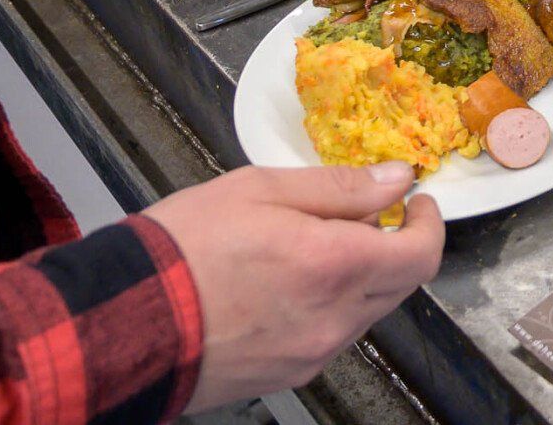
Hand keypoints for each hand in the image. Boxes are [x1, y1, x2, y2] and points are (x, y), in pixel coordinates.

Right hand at [144, 162, 444, 412]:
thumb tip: (397, 179)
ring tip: (317, 245)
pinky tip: (293, 283)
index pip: (421, 254)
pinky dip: (332, 306)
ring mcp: (312, 353)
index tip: (417, 202)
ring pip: (368, 311)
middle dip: (397, 245)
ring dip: (363, 276)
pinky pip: (334, 336)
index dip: (429, 223)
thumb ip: (341, 187)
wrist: (123, 321)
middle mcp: (334, 319)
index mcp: (335, 265)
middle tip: (369, 215)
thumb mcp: (262, 188)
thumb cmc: (183, 249)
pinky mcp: (289, 374)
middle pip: (401, 284)